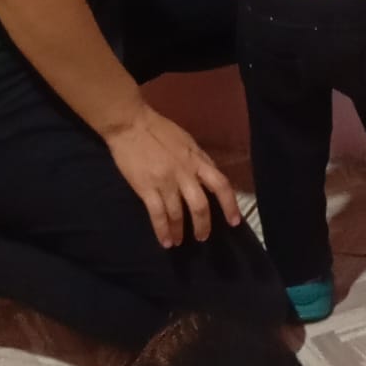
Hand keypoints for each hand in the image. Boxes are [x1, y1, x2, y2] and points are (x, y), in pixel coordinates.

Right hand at [106, 105, 239, 247]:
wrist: (131, 123)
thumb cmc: (159, 129)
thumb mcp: (187, 141)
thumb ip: (198, 160)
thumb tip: (208, 177)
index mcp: (196, 159)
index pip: (220, 184)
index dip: (230, 205)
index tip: (234, 221)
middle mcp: (185, 173)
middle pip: (200, 205)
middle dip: (203, 225)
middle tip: (202, 237)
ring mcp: (165, 181)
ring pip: (178, 214)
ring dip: (180, 231)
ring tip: (178, 241)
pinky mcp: (146, 188)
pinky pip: (158, 215)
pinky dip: (162, 231)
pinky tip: (165, 241)